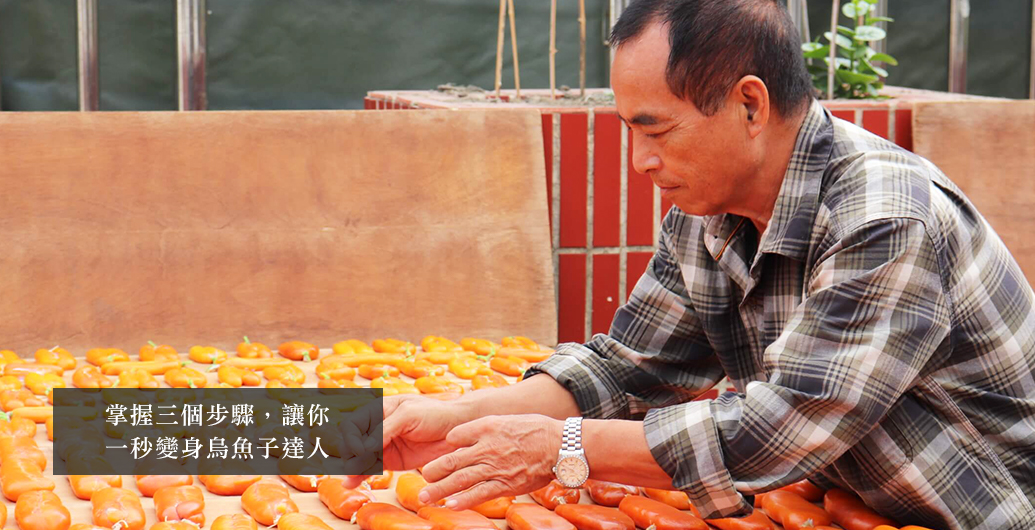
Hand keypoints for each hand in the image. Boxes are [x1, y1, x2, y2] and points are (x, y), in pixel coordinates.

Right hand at [340, 392, 478, 487]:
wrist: (457, 429)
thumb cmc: (435, 413)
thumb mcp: (409, 415)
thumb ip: (385, 429)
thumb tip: (363, 447)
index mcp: (379, 409)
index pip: (353, 424)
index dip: (351, 438)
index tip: (360, 451)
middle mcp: (377, 426)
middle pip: (352, 442)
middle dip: (349, 456)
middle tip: (352, 469)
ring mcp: (383, 444)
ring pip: (359, 457)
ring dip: (352, 468)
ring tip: (350, 480)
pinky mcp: (390, 459)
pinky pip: (371, 467)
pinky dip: (361, 474)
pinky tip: (353, 481)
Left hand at [419, 414, 562, 509]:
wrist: (558, 444)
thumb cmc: (536, 430)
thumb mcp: (507, 419)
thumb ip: (485, 428)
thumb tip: (466, 436)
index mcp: (486, 427)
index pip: (455, 435)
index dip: (446, 444)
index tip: (441, 452)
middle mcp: (485, 447)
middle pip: (451, 460)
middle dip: (433, 471)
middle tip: (423, 477)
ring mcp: (494, 467)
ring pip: (459, 480)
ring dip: (439, 490)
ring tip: (425, 497)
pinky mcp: (504, 484)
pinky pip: (479, 494)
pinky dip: (463, 501)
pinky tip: (451, 505)